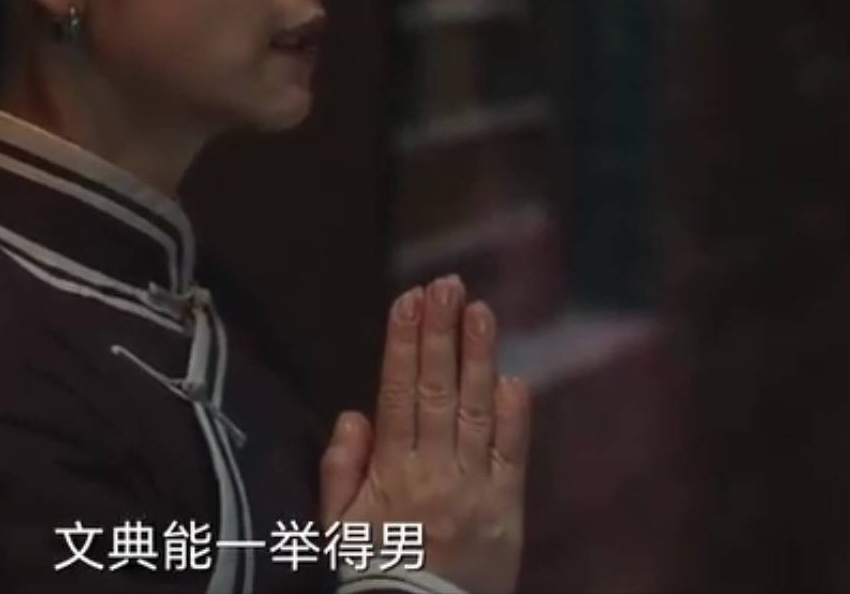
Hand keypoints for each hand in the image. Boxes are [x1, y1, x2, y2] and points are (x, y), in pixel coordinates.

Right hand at [319, 276, 530, 593]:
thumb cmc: (373, 571)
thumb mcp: (335, 528)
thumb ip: (339, 470)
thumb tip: (353, 414)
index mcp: (391, 474)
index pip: (397, 394)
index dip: (403, 344)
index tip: (408, 300)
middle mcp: (435, 473)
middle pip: (438, 392)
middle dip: (440, 334)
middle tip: (446, 285)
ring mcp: (475, 490)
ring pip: (476, 412)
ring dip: (477, 358)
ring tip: (480, 310)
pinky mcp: (507, 510)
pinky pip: (512, 456)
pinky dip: (514, 417)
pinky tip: (512, 378)